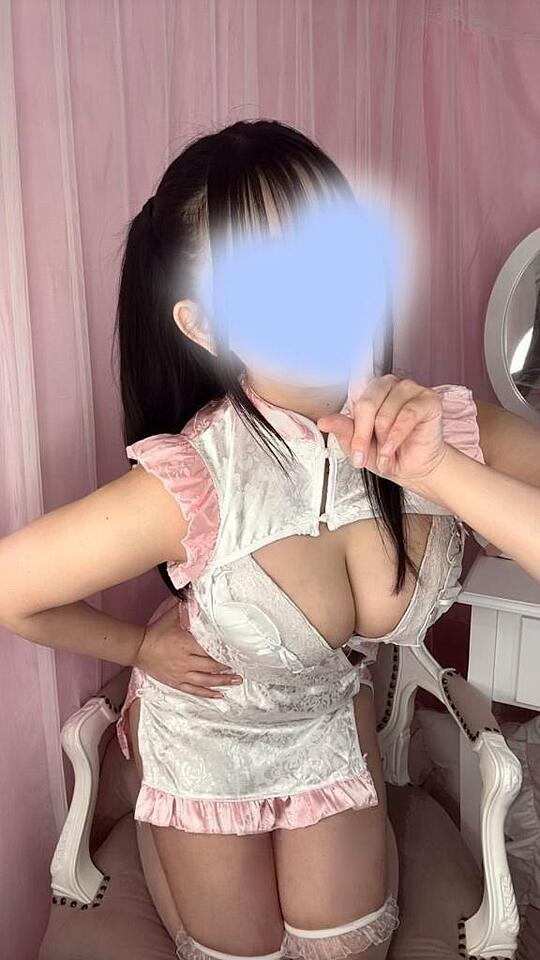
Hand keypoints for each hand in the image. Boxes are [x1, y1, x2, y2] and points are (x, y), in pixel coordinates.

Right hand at [133, 604, 242, 697]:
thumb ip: (188, 607)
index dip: (225, 652)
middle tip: (242, 667)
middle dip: (228, 668)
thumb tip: (200, 595)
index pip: (210, 649)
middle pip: (211, 666)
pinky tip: (218, 695)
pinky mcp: (176, 682)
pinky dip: (207, 694)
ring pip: (205, 681)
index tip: (238, 652)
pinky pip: (193, 690)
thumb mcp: (172, 616)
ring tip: (236, 681)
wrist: (138, 647)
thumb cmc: (156, 632)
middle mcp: (185, 661)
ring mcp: (180, 673)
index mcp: (185, 644)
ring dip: (222, 682)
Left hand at [317, 373, 448, 487]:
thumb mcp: (358, 445)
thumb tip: (325, 421)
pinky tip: (391, 449)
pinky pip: (408, 415)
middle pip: (367, 404)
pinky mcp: (428, 400)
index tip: (351, 445)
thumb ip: (343, 429)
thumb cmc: (388, 452)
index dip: (352, 425)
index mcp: (370, 391)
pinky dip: (396, 436)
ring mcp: (410, 389)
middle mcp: (390, 385)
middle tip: (361, 457)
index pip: (354, 398)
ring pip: (386, 412)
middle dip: (362, 436)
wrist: (413, 468)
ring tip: (385, 455)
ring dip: (383, 441)